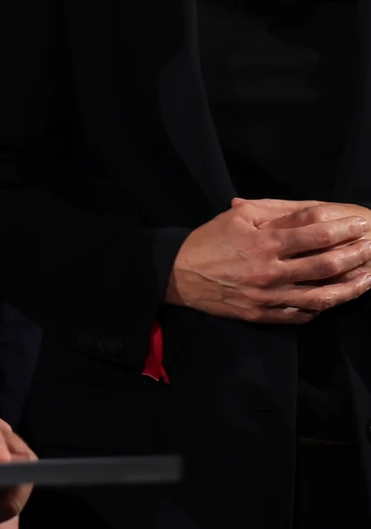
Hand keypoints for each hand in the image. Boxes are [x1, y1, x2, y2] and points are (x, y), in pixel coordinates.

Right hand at [167, 198, 370, 322]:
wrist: (177, 275)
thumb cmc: (209, 241)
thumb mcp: (237, 216)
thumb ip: (275, 213)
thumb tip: (313, 213)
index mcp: (262, 242)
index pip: (315, 234)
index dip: (343, 228)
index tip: (362, 223)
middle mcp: (269, 271)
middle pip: (326, 264)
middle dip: (356, 253)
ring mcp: (268, 297)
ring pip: (322, 295)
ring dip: (351, 286)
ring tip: (370, 276)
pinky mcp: (263, 315)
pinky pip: (303, 314)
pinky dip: (325, 306)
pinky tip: (339, 297)